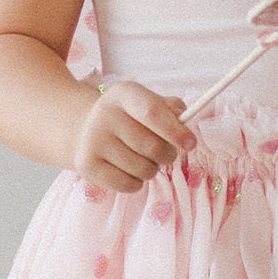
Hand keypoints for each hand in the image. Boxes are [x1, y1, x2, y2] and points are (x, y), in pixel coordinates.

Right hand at [71, 79, 196, 192]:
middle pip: (152, 147)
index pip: (151, 112)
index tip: (191, 144)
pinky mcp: (87, 165)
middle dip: (167, 154)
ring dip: (152, 169)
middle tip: (165, 152)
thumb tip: (183, 120)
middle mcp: (105, 114)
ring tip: (142, 159)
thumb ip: (171, 109)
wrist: (87, 131)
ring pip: (143, 170)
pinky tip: (128, 169)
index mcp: (124, 93)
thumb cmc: (130, 118)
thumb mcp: (148, 103)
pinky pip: (129, 185)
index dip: (175, 130)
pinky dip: (137, 182)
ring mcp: (93, 141)